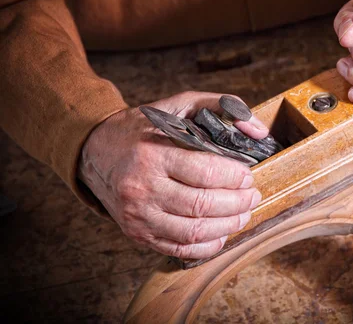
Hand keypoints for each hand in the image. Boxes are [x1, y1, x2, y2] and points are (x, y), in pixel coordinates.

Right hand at [78, 91, 268, 259]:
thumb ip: (219, 106)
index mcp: (152, 154)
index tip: (249, 175)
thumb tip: (259, 130)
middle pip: (202, 205)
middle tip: (253, 195)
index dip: (235, 177)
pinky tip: (222, 233)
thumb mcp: (178, 105)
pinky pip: (178, 248)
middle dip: (238, 203)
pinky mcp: (137, 233)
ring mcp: (138, 215)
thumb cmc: (141, 128)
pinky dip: (206, 246)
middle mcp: (142, 188)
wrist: (94, 151)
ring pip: (193, 231)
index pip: (205, 172)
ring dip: (228, 226)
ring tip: (244, 214)